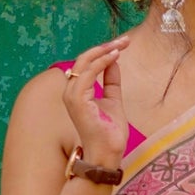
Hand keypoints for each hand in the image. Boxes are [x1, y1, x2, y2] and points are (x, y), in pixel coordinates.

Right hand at [59, 33, 132, 171]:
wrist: (107, 154)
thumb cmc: (109, 133)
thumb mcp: (113, 100)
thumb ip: (111, 81)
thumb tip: (114, 61)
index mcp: (77, 91)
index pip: (87, 64)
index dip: (103, 52)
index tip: (121, 44)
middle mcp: (70, 91)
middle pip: (85, 59)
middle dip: (105, 47)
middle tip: (124, 40)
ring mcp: (72, 95)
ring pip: (85, 62)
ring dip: (105, 51)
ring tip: (121, 45)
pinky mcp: (77, 99)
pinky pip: (89, 72)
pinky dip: (102, 61)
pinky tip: (115, 56)